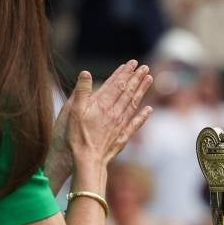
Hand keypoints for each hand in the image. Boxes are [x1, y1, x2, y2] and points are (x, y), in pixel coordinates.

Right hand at [46, 61, 152, 188]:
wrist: (88, 160)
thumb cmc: (77, 136)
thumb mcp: (74, 111)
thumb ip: (82, 91)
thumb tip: (86, 73)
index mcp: (103, 105)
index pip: (116, 85)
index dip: (124, 73)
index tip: (132, 63)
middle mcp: (115, 113)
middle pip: (128, 92)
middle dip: (136, 78)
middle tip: (145, 67)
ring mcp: (120, 125)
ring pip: (133, 104)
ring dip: (142, 91)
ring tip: (149, 80)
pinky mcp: (122, 137)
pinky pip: (135, 124)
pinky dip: (143, 116)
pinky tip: (149, 109)